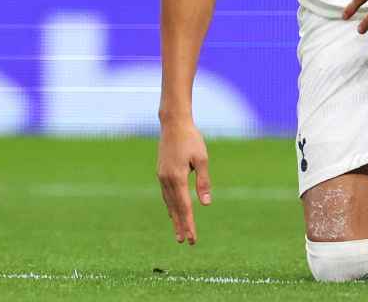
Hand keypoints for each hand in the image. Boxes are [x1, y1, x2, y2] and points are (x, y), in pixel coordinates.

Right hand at [156, 119, 211, 244]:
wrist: (173, 124)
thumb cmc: (191, 139)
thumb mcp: (202, 159)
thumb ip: (203, 182)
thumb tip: (206, 204)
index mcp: (177, 178)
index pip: (185, 207)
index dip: (189, 223)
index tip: (192, 238)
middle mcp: (167, 180)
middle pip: (175, 208)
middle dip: (181, 225)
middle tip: (185, 242)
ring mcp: (162, 177)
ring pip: (169, 203)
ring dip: (175, 218)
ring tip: (179, 233)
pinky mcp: (161, 173)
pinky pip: (166, 195)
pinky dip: (170, 206)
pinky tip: (173, 213)